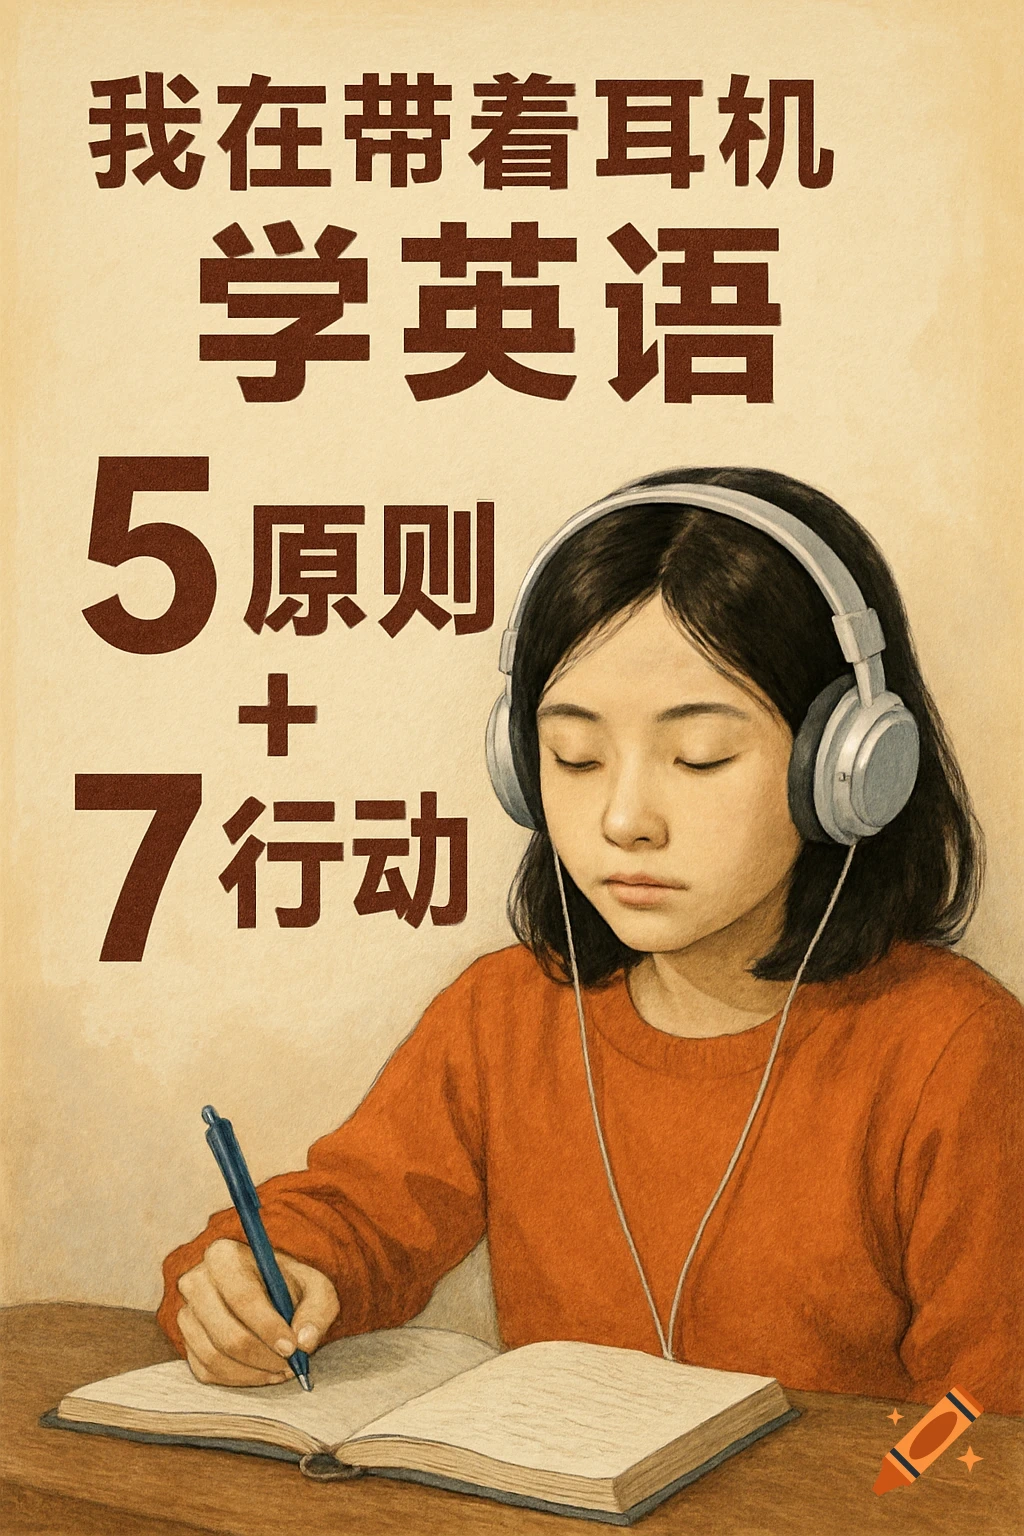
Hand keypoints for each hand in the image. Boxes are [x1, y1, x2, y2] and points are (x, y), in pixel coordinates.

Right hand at [177, 1238, 339, 1385]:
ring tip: (282, 1369)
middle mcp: (196, 1282)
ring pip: (214, 1357)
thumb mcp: (316, 1288)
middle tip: (289, 1365)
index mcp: (223, 1256)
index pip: (242, 1297)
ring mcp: (187, 1314)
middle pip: (225, 1333)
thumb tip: (304, 1342)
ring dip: (252, 1372)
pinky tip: (264, 1371)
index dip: (268, 1327)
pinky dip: (239, 1379)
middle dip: (262, 1356)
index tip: (291, 1347)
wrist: (268, 1293)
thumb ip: (317, 1311)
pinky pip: (207, 1371)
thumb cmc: (289, 1287)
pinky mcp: (187, 1342)